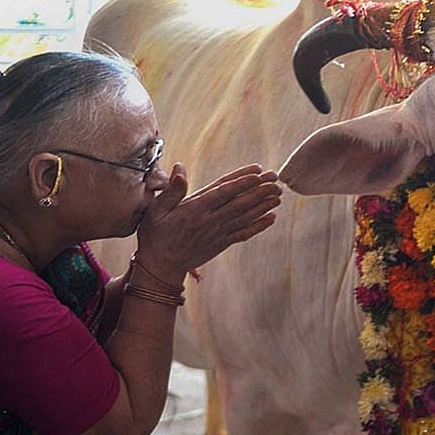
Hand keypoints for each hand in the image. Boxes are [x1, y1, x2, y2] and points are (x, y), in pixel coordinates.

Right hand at [135, 163, 280, 284]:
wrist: (161, 267)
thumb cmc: (155, 235)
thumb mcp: (156, 210)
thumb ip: (171, 190)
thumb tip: (179, 167)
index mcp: (194, 210)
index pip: (222, 192)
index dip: (241, 182)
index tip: (257, 172)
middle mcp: (210, 221)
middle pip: (239, 203)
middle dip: (259, 190)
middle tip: (276, 179)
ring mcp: (218, 233)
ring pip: (245, 217)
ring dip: (263, 205)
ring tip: (278, 194)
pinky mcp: (222, 243)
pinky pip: (244, 234)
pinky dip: (258, 226)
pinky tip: (272, 217)